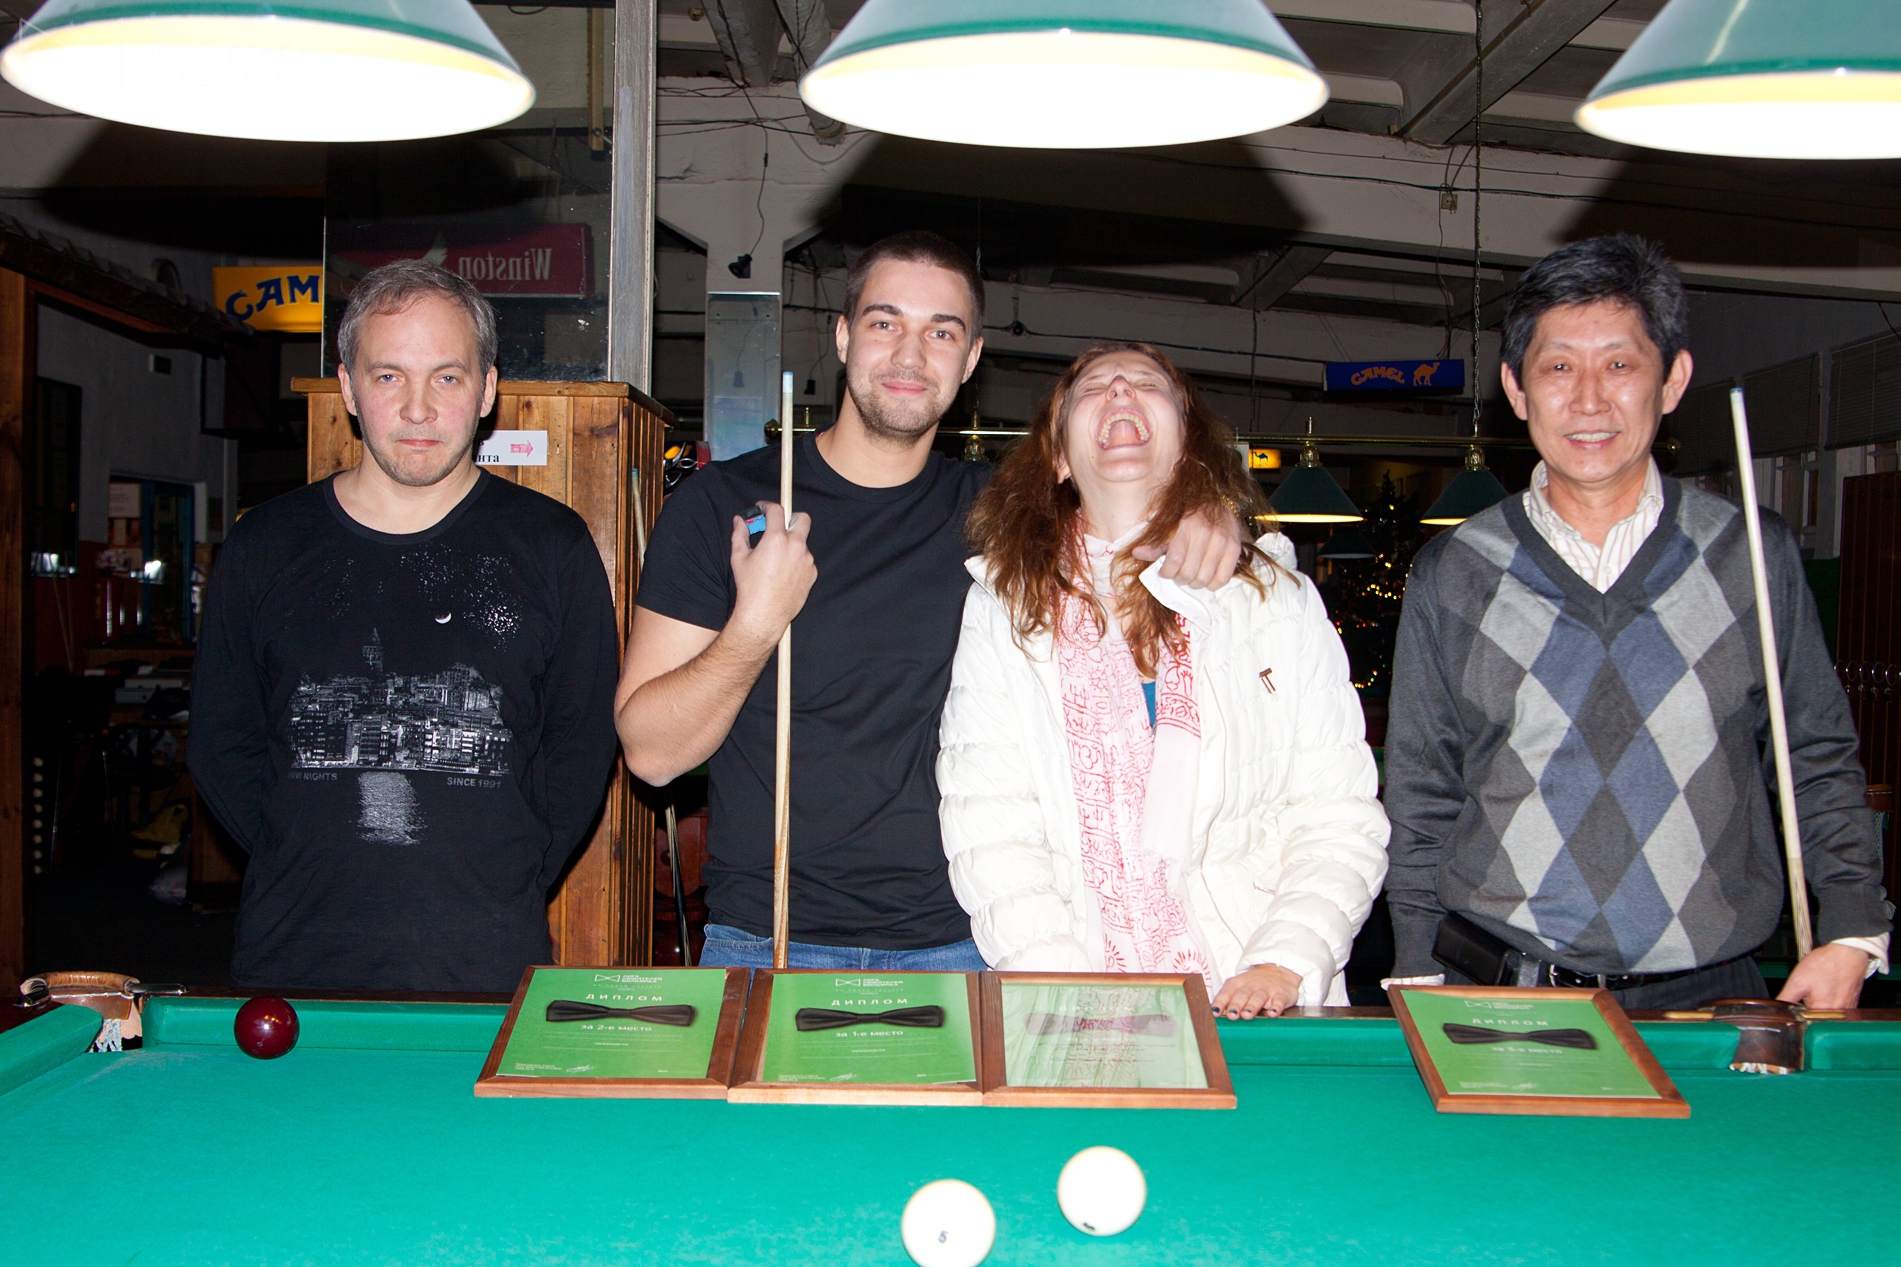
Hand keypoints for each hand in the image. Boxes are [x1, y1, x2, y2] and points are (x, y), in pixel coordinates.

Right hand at [728, 502, 816, 645]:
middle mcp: (796, 546)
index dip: (768, 506)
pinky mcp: (812, 573)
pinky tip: (783, 573)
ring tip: (776, 559)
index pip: (777, 510)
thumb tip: (740, 521)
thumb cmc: (749, 587)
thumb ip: (740, 534)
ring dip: (791, 544)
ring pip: (803, 542)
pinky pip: (806, 560)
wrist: (764, 614)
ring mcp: (807, 560)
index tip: (763, 508)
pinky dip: (796, 561)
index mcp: (777, 539)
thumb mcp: (739, 557)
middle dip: (791, 517)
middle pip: (802, 518)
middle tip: (779, 526)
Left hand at [1133, 504, 1242, 589]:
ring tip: (1191, 576)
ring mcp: (1222, 542)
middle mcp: (1205, 534)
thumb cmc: (1190, 514)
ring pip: (1204, 579)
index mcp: (1186, 526)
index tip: (1164, 572)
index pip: (1173, 562)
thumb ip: (1155, 542)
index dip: (1166, 573)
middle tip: (1178, 575)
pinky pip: (1222, 579)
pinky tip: (1207, 577)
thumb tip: (1137, 554)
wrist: (1219, 501)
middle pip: (1188, 574)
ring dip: (1194, 583)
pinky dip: (1212, 584)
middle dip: (1179, 579)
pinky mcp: (1234, 549)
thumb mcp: (1170, 524)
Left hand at [1211, 964, 1301, 1019]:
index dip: (1220, 1002)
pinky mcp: (1281, 994)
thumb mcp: (1241, 987)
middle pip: (1242, 994)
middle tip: (1232, 1015)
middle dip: (1236, 1004)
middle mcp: (1252, 985)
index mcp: (1238, 983)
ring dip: (1252, 1006)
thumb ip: (1229, 1000)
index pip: (1227, 991)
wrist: (1280, 971)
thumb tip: (1215, 1015)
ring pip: (1259, 997)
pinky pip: (1279, 1000)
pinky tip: (1273, 1013)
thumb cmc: (1254, 985)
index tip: (1214, 1012)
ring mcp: (1267, 989)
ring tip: (1247, 1015)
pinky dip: (1276, 1007)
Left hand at [1776, 942, 1869, 1009]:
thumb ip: (1786, 998)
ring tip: (1822, 985)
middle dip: (1810, 1004)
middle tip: (1813, 988)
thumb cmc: (1825, 964)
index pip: (1804, 1020)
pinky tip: (1831, 986)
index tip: (1800, 997)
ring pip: (1827, 1011)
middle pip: (1816, 1016)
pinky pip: (1838, 1007)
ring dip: (1822, 1001)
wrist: (1848, 953)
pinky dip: (1832, 998)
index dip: (1798, 1009)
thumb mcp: (1797, 981)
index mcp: (1822, 1011)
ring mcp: (1848, 1009)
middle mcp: (1837, 1014)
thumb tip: (1777, 1008)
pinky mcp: (1853, 1004)